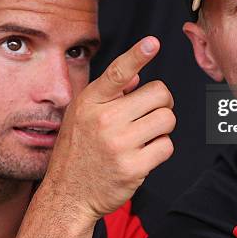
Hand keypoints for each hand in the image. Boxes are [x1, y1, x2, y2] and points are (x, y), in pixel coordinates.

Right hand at [13, 37, 175, 237]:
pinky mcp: (133, 168)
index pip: (118, 72)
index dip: (138, 54)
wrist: (68, 195)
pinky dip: (160, 148)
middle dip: (162, 102)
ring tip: (144, 134)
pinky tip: (143, 153)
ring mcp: (119, 144)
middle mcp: (104, 120)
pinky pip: (167, 146)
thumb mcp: (82, 115)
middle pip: (159, 94)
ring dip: (162, 126)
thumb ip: (108, 93)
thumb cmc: (77, 150)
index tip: (153, 42)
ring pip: (168, 119)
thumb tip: (138, 75)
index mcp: (91, 101)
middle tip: (151, 112)